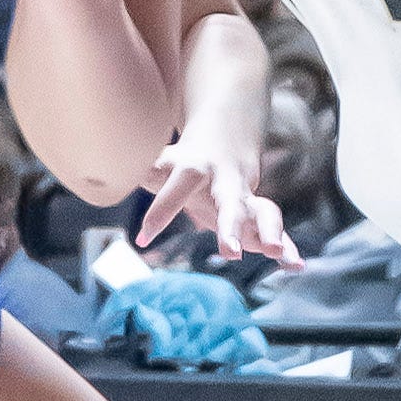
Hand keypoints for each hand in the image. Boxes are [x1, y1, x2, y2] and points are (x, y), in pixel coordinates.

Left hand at [138, 133, 299, 267]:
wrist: (227, 135)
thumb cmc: (186, 158)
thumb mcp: (162, 159)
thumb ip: (141, 169)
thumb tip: (103, 172)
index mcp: (196, 168)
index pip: (176, 189)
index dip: (160, 213)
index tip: (142, 238)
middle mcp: (225, 182)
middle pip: (230, 202)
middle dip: (232, 226)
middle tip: (229, 251)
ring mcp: (246, 197)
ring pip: (263, 213)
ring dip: (271, 234)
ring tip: (278, 254)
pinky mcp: (259, 212)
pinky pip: (276, 230)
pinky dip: (289, 247)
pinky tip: (297, 266)